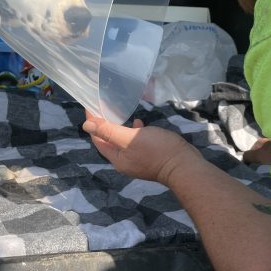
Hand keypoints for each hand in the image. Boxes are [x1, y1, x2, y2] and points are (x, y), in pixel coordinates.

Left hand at [82, 110, 202, 185]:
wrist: (184, 165)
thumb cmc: (156, 150)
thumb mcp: (130, 138)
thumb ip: (108, 131)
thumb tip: (86, 125)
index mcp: (117, 159)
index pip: (98, 139)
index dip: (93, 123)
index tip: (91, 105)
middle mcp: (124, 161)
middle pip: (108, 141)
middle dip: (104, 124)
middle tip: (103, 105)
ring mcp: (137, 159)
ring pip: (122, 140)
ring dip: (118, 127)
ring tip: (118, 111)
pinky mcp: (149, 155)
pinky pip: (135, 142)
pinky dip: (134, 131)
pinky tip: (139, 123)